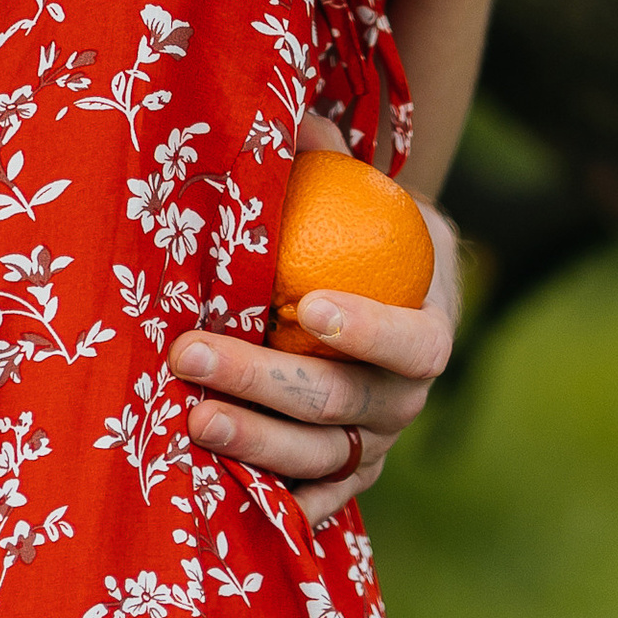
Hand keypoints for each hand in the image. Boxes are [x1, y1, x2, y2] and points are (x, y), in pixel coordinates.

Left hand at [171, 175, 460, 527]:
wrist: (382, 290)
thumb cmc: (360, 226)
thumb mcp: (359, 184)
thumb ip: (324, 153)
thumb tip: (286, 116)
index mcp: (428, 326)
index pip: (412, 341)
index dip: (366, 329)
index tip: (305, 306)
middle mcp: (407, 396)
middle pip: (342, 402)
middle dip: (263, 382)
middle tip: (189, 354)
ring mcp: (377, 440)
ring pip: (319, 455)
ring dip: (253, 441)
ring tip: (190, 418)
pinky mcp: (346, 471)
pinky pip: (313, 495)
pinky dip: (274, 500)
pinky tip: (220, 491)